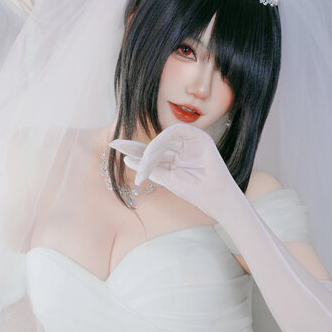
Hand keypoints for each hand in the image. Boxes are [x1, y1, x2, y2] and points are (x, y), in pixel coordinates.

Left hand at [110, 123, 238, 219]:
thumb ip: (151, 168)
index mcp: (175, 158)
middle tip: (114, 143)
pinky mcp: (199, 137)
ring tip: (140, 165)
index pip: (153, 153)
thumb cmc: (197, 192)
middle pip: (154, 144)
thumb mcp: (168, 179)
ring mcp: (191, 141)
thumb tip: (128, 160)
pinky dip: (161, 142)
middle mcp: (182, 148)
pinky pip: (174, 133)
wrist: (217, 198)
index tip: (123, 158)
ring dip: (149, 152)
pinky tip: (149, 153)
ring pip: (163, 140)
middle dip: (134, 144)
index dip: (136, 153)